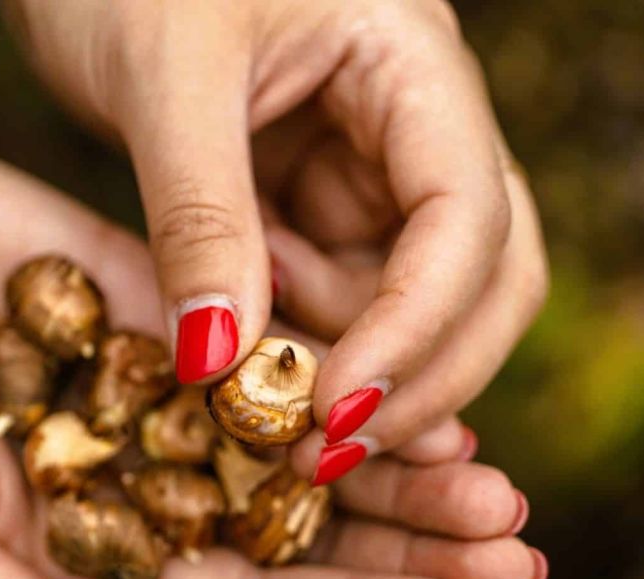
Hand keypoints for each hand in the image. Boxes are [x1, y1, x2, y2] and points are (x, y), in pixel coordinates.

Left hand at [6, 0, 548, 482]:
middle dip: (418, 372)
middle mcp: (415, 124)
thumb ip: (200, 218)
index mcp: (413, 64)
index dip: (420, 327)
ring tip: (240, 369)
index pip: (469, 217)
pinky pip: (332, 295)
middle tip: (324, 450)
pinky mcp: (312, 201)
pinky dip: (292, 337)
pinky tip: (228, 335)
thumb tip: (223, 365)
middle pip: (482, 278)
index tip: (339, 409)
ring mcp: (368, 167)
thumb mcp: (160, 77)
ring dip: (340, 359)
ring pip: (406, 303)